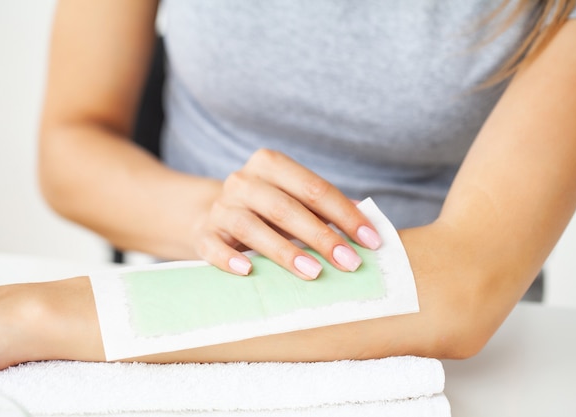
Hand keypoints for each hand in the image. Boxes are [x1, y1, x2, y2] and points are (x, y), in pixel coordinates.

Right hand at [192, 149, 381, 279]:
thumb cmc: (266, 210)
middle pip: (285, 208)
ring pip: (251, 227)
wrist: (213, 215)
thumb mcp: (295, 201)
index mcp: (270, 165)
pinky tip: (248, 271)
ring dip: (284, 251)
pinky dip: (229, 258)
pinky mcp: (203, 233)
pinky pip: (213, 246)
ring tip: (313, 272)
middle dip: (322, 236)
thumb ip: (326, 208)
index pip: (314, 189)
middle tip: (350, 262)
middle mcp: (243, 181)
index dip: (346, 215)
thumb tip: (368, 223)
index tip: (372, 241)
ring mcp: (221, 207)